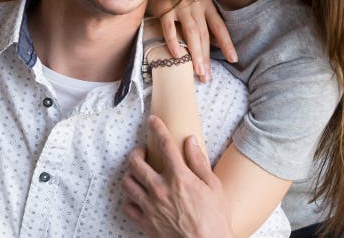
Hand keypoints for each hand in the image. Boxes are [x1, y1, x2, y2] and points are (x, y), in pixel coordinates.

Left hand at [121, 116, 234, 237]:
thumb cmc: (215, 219)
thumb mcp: (214, 187)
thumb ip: (199, 162)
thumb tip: (190, 141)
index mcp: (179, 178)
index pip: (165, 145)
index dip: (157, 128)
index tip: (153, 121)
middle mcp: (160, 189)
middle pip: (136, 162)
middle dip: (136, 151)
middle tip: (142, 151)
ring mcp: (151, 206)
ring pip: (127, 182)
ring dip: (130, 174)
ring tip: (138, 172)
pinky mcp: (146, 222)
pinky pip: (128, 206)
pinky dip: (130, 200)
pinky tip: (138, 197)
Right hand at [147, 0, 236, 81]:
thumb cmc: (176, 2)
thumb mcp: (194, 10)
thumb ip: (205, 25)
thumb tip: (217, 44)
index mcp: (206, 4)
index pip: (219, 27)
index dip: (226, 43)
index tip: (233, 59)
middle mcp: (196, 3)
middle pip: (204, 34)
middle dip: (206, 56)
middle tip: (206, 75)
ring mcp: (180, 5)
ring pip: (191, 32)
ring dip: (195, 53)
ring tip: (197, 71)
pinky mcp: (164, 8)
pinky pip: (170, 28)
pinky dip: (174, 42)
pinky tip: (177, 56)